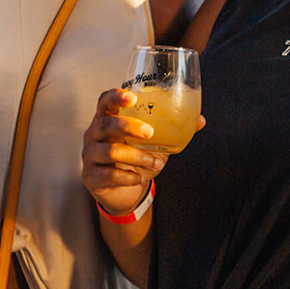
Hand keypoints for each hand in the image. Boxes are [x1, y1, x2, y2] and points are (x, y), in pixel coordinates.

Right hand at [80, 88, 194, 216]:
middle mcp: (94, 135)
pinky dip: (130, 177)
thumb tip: (199, 120)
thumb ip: (173, 131)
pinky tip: (138, 177)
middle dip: (129, 127)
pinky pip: (110, 175)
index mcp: (108, 120)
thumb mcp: (155, 143)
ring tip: (155, 163)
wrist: (124, 192)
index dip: (116, 96)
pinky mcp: (91, 177)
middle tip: (150, 134)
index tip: (133, 97)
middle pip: (106, 124)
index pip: (104, 101)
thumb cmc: (136, 160)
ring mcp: (90, 156)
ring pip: (111, 151)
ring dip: (138, 157)